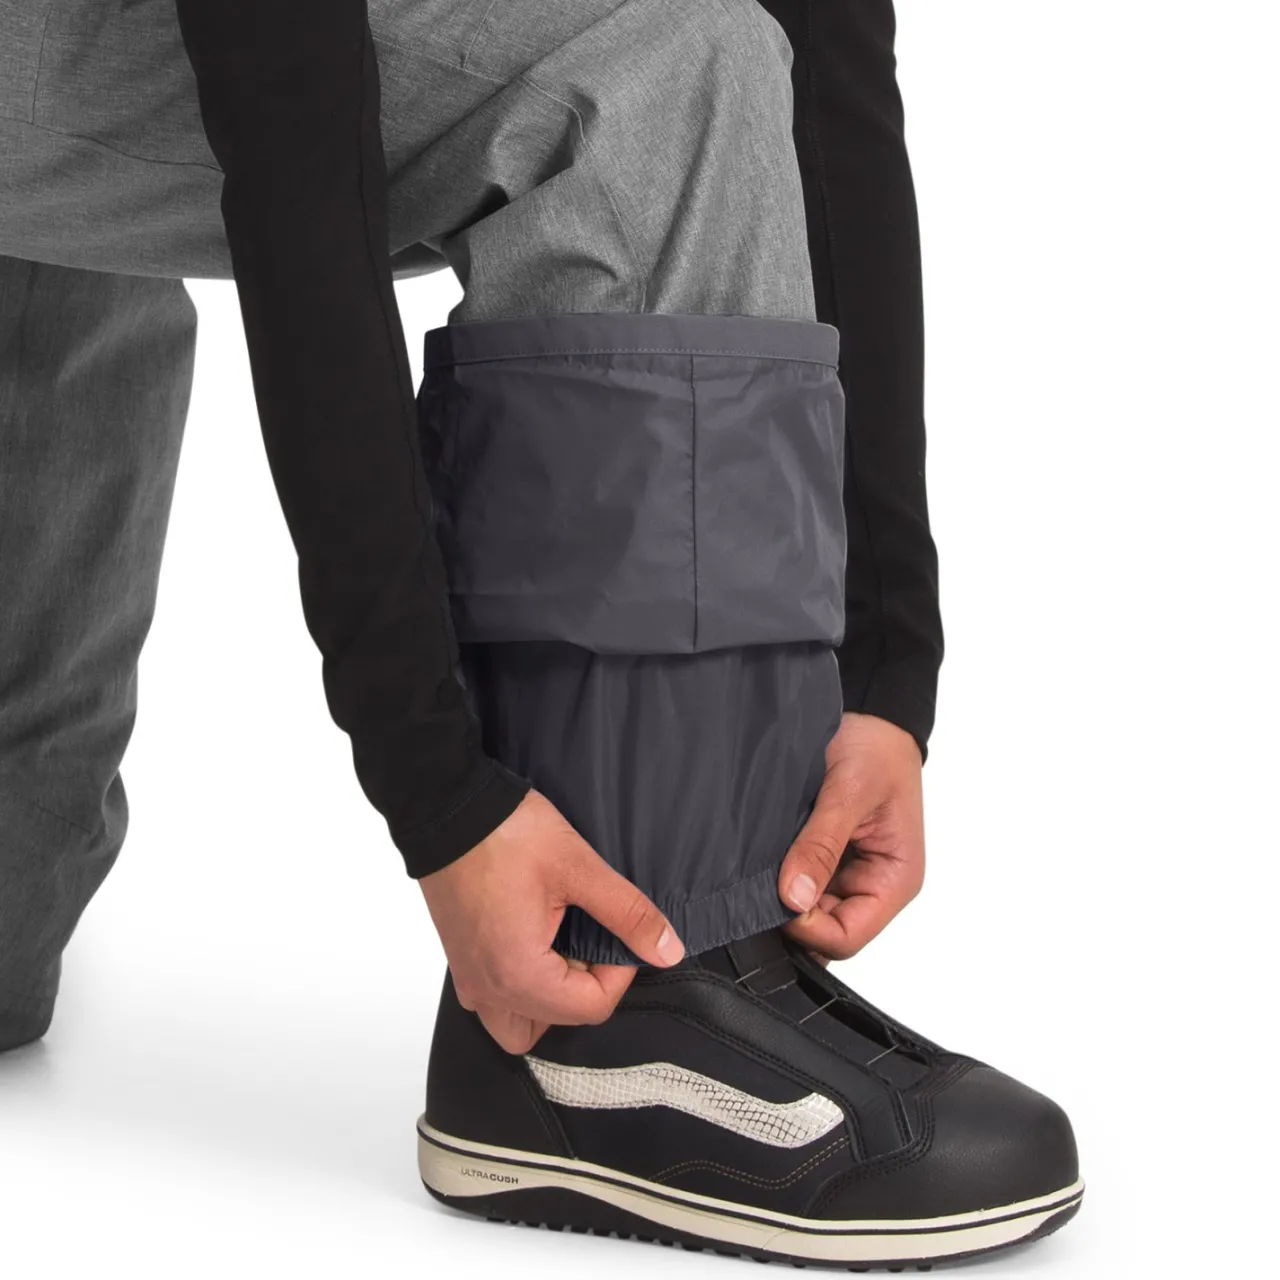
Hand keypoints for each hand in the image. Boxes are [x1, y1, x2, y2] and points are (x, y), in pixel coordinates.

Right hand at [420, 790, 684, 1053]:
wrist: (444, 806)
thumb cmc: (503, 833)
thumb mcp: (577, 868)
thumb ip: (627, 913)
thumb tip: (667, 949)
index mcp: (518, 974)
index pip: (591, 1008)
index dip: (619, 973)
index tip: (619, 932)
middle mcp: (488, 989)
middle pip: (558, 1020)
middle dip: (587, 986)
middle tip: (592, 936)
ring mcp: (469, 978)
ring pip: (521, 1021)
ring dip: (552, 996)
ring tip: (565, 945)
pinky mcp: (461, 960)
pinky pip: (498, 998)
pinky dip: (524, 982)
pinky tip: (539, 937)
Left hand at [778, 713, 924, 959]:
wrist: (869, 715)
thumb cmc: (875, 747)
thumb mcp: (849, 791)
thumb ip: (821, 845)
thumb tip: (793, 898)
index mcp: (895, 879)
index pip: (847, 938)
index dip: (806, 929)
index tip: (774, 896)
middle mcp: (874, 885)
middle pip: (824, 931)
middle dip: (790, 911)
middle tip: (757, 878)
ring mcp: (849, 874)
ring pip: (808, 910)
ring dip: (783, 891)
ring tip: (763, 858)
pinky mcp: (827, 859)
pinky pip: (799, 883)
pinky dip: (781, 874)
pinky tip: (767, 852)